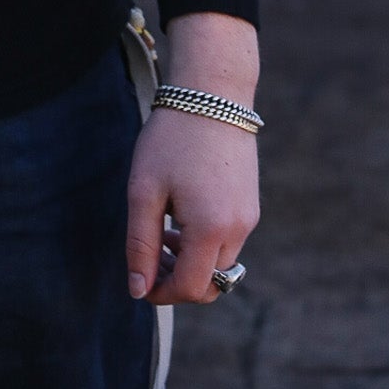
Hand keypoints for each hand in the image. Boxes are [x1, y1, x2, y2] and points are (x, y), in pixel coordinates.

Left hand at [125, 104, 259, 306]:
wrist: (212, 94)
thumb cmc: (171, 138)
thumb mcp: (144, 189)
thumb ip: (140, 243)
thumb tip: (138, 290)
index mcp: (211, 229)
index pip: (191, 289)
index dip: (162, 294)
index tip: (139, 283)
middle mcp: (238, 229)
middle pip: (209, 282)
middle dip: (176, 279)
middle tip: (147, 252)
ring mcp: (249, 217)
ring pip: (219, 262)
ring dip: (189, 260)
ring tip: (160, 228)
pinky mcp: (250, 204)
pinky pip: (227, 239)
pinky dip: (203, 241)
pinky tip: (179, 213)